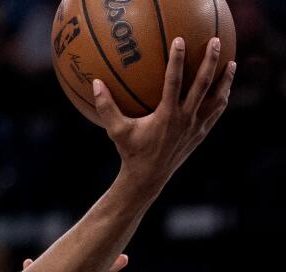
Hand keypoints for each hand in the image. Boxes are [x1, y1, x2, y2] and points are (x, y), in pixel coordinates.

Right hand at [94, 37, 234, 183]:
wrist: (149, 176)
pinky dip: (222, 97)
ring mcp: (197, 126)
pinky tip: (223, 87)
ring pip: (217, 98)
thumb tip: (95, 83)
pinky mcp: (201, 132)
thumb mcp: (115, 130)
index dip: (177, 60)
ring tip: (231, 62)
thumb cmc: (131, 151)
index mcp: (167, 115)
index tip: (179, 40)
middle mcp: (186, 118)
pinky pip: (216, 111)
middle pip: (203, 84)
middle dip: (210, 61)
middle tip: (214, 41)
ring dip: (225, 79)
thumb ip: (105, 107)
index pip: (174, 81)